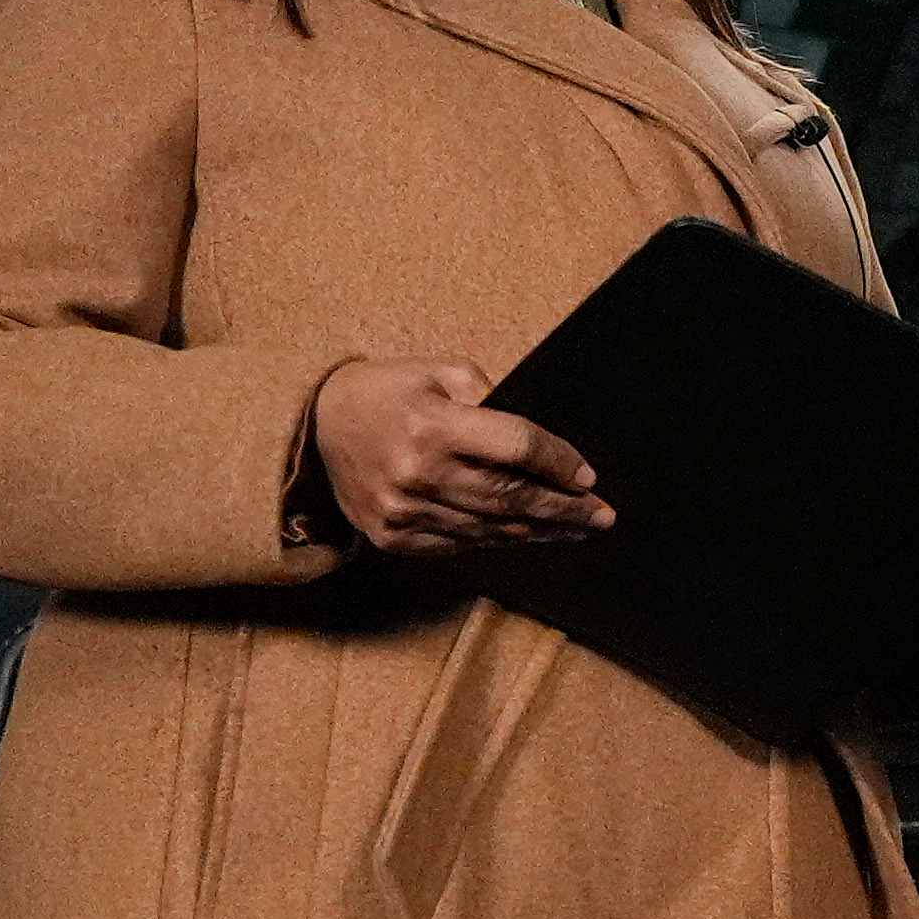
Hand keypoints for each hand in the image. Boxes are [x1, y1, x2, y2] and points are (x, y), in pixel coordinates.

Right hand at [307, 358, 606, 552]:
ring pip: (490, 529)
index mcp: (432, 426)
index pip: (517, 450)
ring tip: (576, 530)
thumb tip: (542, 444)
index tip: (587, 476)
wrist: (316, 424)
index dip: (559, 463)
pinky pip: (460, 546)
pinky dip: (498, 541)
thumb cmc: (388, 391)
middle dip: (565, 510)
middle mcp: (417, 473)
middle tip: (602, 516)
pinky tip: (527, 536)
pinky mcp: (393, 537)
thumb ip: (491, 399)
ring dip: (540, 532)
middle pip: (511, 498)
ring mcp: (403, 511)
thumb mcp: (438, 372)